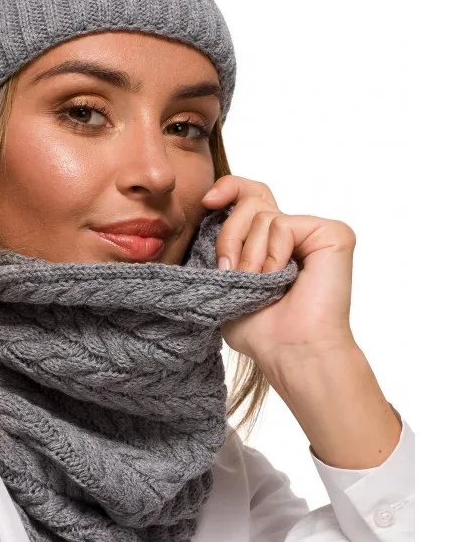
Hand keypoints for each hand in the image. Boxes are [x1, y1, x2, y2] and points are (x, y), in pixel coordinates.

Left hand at [202, 175, 357, 366]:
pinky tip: (281, 279)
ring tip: (260, 286)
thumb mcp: (226, 287)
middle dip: (230, 236)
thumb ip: (220, 252)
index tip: (208, 201)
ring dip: (250, 257)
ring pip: (262, 216)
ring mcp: (315, 232)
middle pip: (252, 200)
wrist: (291, 351)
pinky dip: (272, 255)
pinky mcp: (332, 233)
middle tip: (228, 271)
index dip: (230, 190)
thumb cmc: (263, 332)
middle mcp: (296, 234)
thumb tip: (208, 213)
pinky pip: (282, 224)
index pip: (251, 198)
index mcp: (272, 245)